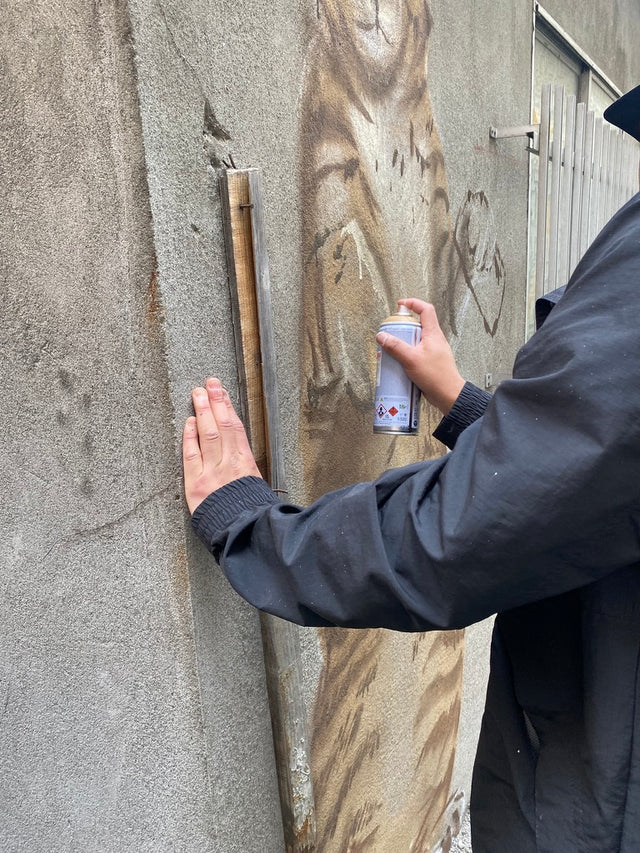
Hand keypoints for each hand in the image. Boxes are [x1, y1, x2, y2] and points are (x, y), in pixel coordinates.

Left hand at [182, 378, 261, 513]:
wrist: (244, 533)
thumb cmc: (250, 513)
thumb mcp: (255, 487)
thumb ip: (244, 469)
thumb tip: (238, 455)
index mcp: (246, 463)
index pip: (235, 428)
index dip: (228, 407)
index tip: (222, 392)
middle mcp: (230, 463)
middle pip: (223, 425)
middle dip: (216, 401)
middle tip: (210, 383)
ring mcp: (212, 472)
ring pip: (208, 434)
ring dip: (203, 411)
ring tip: (198, 393)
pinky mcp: (196, 484)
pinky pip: (192, 455)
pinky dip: (190, 436)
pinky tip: (189, 422)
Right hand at [376, 298, 464, 414]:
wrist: (448, 395)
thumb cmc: (436, 376)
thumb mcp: (411, 359)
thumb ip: (395, 347)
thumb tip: (382, 336)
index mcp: (433, 334)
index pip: (425, 309)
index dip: (413, 303)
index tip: (400, 305)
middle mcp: (434, 340)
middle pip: (417, 325)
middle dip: (403, 327)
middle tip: (392, 332)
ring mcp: (432, 352)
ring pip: (415, 341)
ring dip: (403, 343)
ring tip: (392, 350)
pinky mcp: (429, 363)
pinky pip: (416, 354)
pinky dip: (406, 355)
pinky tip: (399, 364)